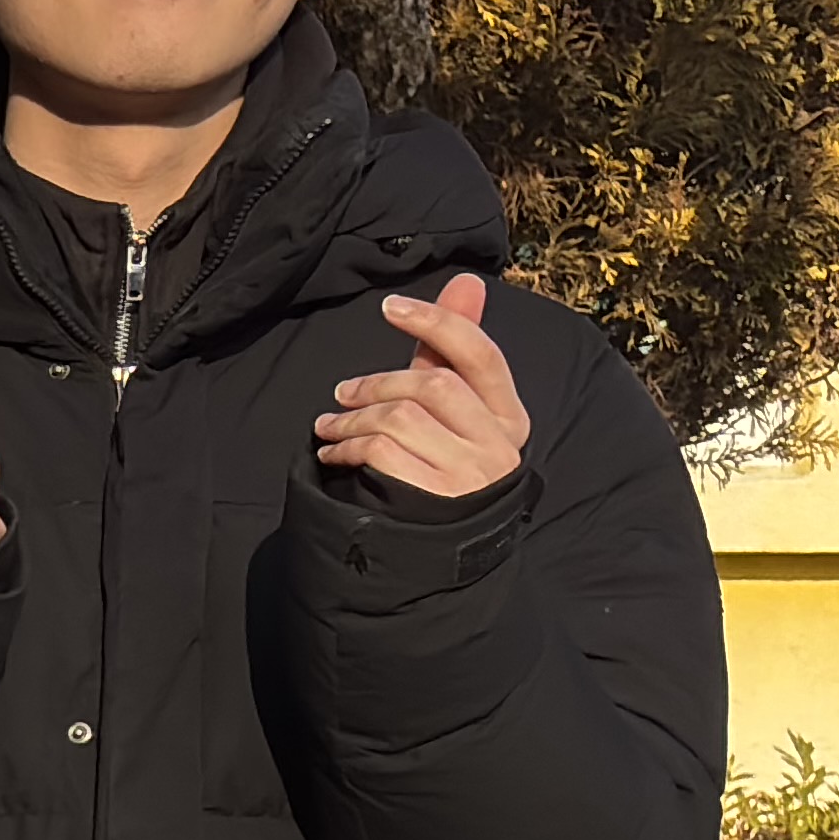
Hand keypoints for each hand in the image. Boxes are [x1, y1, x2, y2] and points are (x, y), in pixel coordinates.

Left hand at [320, 280, 530, 501]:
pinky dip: (347, 448)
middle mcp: (498, 446)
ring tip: (329, 428)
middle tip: (342, 394)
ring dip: (352, 419)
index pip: (480, 355)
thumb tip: (466, 282)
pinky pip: (381, 453)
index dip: (436, 323)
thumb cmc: (440, 470)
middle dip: (377, 382)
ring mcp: (469, 477)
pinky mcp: (434, 502)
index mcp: (510, 417)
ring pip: (401, 417)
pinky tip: (333, 456)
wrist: (434, 557)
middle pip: (433, 385)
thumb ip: (452, 352)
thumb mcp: (451, 411)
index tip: (392, 307)